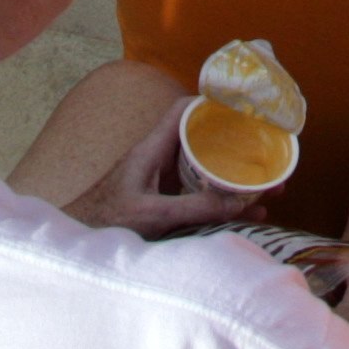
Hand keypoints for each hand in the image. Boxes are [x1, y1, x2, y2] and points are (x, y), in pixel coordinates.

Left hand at [71, 105, 266, 239]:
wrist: (78, 244)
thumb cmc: (105, 221)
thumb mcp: (154, 215)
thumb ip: (194, 208)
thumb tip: (239, 203)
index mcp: (151, 148)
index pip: (183, 110)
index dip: (212, 104)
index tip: (243, 110)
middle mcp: (158, 159)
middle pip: (203, 141)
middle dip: (237, 149)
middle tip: (269, 161)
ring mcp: (161, 180)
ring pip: (205, 169)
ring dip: (234, 178)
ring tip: (269, 191)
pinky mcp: (162, 200)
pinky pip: (199, 193)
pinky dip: (222, 200)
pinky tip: (245, 213)